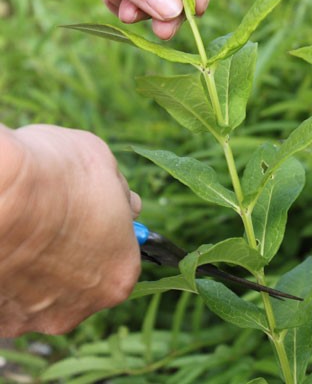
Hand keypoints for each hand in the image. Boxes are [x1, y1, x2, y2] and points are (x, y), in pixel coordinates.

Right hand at [0, 124, 140, 335]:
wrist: (0, 189)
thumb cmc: (56, 173)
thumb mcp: (103, 166)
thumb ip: (119, 194)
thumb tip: (127, 202)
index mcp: (118, 274)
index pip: (120, 258)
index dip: (105, 233)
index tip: (90, 214)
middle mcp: (82, 306)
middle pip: (81, 282)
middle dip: (70, 255)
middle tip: (52, 220)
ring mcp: (35, 316)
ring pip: (40, 292)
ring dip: (35, 267)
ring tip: (22, 229)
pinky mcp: (0, 318)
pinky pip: (8, 296)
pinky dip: (6, 275)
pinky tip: (5, 245)